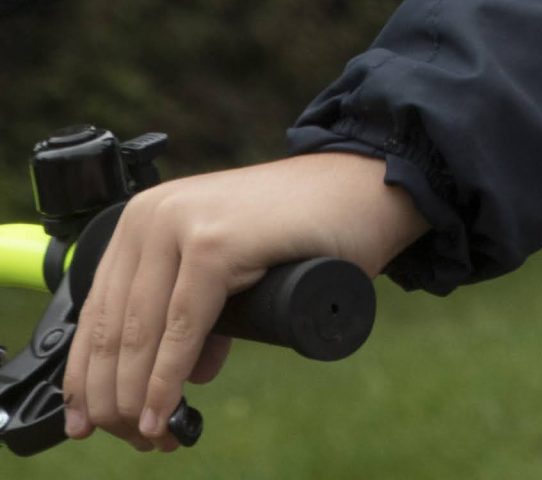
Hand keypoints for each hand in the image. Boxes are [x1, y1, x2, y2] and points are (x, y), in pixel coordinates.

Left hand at [63, 152, 423, 449]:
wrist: (370, 186)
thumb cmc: (308, 228)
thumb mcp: (229, 266)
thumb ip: (192, 309)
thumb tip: (171, 377)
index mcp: (146, 219)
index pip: (99, 312)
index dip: (88, 377)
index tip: (86, 424)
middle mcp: (153, 215)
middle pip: (114, 330)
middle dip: (114, 399)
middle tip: (134, 440)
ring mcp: (183, 223)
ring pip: (139, 335)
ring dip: (137, 401)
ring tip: (153, 436)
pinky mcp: (215, 242)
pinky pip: (179, 331)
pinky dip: (166, 382)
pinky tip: (164, 413)